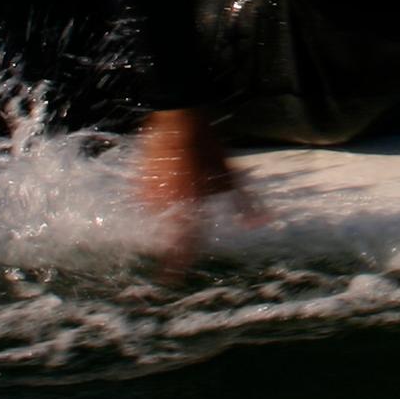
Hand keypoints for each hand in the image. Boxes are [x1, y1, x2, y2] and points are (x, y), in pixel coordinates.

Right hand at [137, 107, 251, 258]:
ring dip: (169, 212)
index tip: (172, 280)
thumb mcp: (232, 175)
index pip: (185, 241)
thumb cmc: (209, 147)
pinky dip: (157, 198)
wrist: (178, 119)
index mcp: (192, 203)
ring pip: (160, 215)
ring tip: (181, 187)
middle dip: (176, 235)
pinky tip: (169, 181)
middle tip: (185, 217)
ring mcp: (150, 193)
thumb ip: (245, 203)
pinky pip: (147, 201)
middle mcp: (168, 201)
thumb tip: (261, 225)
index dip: (179, 262)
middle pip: (170, 231)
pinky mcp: (138, 184)